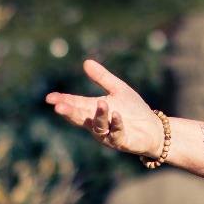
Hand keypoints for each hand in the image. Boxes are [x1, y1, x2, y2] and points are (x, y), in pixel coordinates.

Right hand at [45, 59, 161, 156]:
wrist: (153, 128)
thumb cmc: (133, 109)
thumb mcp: (118, 89)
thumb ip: (102, 78)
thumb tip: (86, 62)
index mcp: (93, 110)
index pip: (75, 104)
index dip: (63, 101)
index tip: (49, 98)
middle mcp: (97, 123)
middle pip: (80, 118)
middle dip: (69, 112)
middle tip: (58, 107)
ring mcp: (107, 134)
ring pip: (98, 126)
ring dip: (99, 115)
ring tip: (100, 103)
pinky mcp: (121, 141)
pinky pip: (116, 133)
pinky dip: (116, 124)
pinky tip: (116, 115)